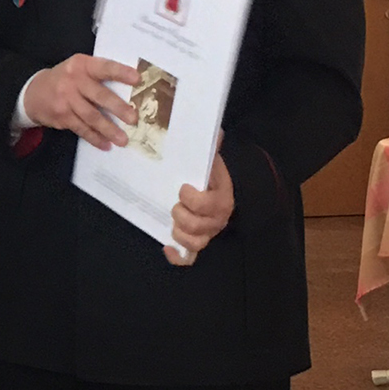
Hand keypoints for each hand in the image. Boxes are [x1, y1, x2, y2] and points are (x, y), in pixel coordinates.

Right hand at [21, 55, 140, 148]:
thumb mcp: (79, 67)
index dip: (120, 73)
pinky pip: (81, 129)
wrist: (34, 92)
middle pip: (99, 95)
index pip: (104, 67)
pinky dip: (95, 138)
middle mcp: (73, 81)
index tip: (138, 79)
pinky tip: (106, 145)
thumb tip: (130, 90)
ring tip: (123, 139)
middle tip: (133, 119)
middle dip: (118, 108)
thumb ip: (98, 73)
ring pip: (91, 116)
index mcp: (82, 65)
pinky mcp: (62, 117)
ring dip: (109, 129)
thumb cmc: (66, 79)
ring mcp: (66, 100)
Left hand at [165, 151, 234, 266]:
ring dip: (179, 233)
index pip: (206, 204)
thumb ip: (212, 148)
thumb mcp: (212, 162)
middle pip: (196, 226)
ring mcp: (208, 233)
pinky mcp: (199, 242)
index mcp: (222, 199)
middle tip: (175, 205)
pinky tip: (166, 247)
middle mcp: (217, 219)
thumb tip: (215, 131)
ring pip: (194, 243)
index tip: (182, 187)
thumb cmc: (212, 178)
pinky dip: (177, 257)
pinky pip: (190, 258)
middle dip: (180, 215)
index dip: (190, 198)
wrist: (221, 193)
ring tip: (173, 222)